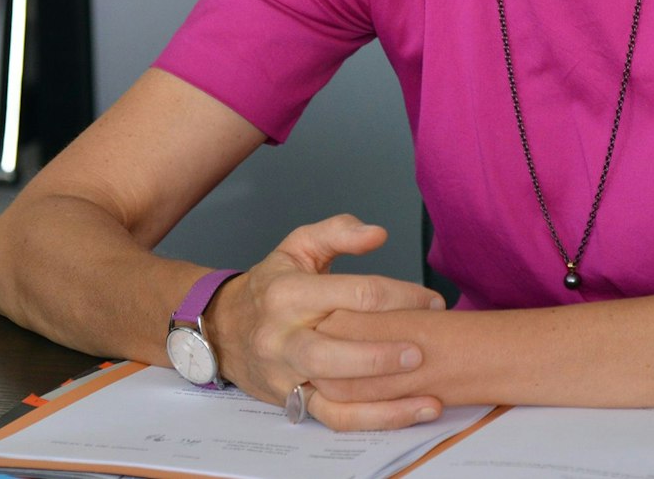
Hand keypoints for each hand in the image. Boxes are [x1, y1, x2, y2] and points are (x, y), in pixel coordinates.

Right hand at [208, 214, 445, 429]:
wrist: (221, 328)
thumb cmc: (271, 286)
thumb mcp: (298, 247)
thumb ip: (338, 233)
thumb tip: (377, 233)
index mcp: (289, 293)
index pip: (353, 294)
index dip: (400, 297)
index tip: (432, 301)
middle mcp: (283, 337)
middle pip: (334, 353)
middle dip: (382, 355)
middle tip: (421, 351)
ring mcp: (286, 374)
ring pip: (334, 393)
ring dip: (385, 400)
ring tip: (428, 396)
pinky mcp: (293, 400)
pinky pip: (334, 418)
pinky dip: (373, 421)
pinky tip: (407, 414)